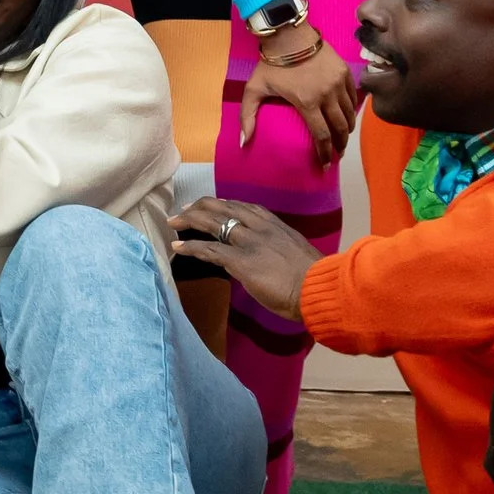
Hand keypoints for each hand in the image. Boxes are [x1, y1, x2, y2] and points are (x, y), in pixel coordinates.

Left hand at [170, 198, 321, 321]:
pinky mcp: (240, 261)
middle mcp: (260, 227)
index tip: (212, 206)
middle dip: (201, 207)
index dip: (223, 205)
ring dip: (190, 221)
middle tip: (185, 210)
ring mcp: (249, 242)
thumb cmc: (314, 278)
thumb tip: (267, 257)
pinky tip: (177, 247)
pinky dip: (192, 247)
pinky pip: (210, 250)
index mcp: (275, 225)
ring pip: (213, 223)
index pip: (243, 207)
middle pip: (224, 208)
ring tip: (173, 222)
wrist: (320, 288)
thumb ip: (279, 250)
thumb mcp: (296, 254)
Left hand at [244, 29, 358, 165]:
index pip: (321, 135)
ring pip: (349, 113)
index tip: (325, 165)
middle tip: (337, 155)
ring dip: (347, 129)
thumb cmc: (271, 63)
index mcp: (307, 102)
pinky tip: (347, 116)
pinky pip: (352, 96)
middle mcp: (327, 94)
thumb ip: (247, 116)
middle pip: (340, 128)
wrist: (289, 34)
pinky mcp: (345, 72)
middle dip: (340, 145)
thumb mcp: (254, 89)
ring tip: (343, 138)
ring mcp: (338, 82)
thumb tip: (243, 143)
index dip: (325, 153)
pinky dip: (351, 109)